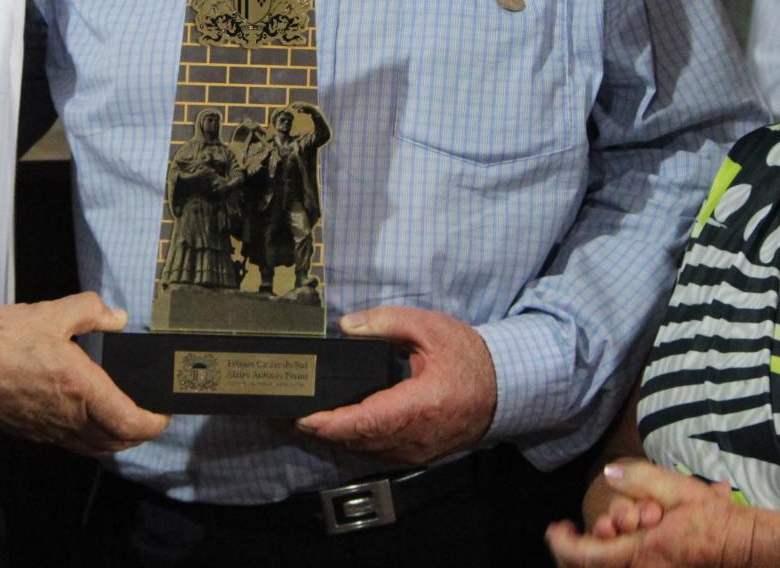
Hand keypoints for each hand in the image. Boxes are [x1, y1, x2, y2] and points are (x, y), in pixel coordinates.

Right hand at [0, 292, 168, 455]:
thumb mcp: (51, 313)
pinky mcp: (32, 433)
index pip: (129, 421)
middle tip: (150, 416)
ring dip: (116, 439)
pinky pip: (72, 445)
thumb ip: (91, 310)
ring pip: (95, 448)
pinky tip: (88, 419)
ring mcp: (49, 429)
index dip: (154, 423)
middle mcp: (68, 416)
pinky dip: (91, 439)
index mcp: (80, 387)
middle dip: (140, 434)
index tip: (164, 413)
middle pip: (116, 442)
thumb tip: (118, 317)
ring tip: (125, 419)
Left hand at [295, 306, 495, 466]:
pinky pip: (373, 452)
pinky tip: (325, 429)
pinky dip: (346, 442)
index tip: (301, 417)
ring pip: (361, 450)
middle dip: (315, 431)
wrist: (502, 389)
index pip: (366, 421)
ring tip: (290, 423)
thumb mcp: (429, 328)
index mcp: (420, 406)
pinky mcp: (413, 455)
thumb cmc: (467, 357)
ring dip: (326, 439)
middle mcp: (414, 437)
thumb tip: (346, 326)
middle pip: (356, 440)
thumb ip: (386, 322)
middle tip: (277, 416)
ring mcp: (413, 452)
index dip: (330, 424)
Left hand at [546, 461, 770, 567]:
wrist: (746, 546)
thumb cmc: (715, 520)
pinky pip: (624, 567)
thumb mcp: (680, 492)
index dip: (563, 544)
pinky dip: (612, 555)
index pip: (587, 557)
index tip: (555, 528)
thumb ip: (642, 481)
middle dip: (580, 546)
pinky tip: (622, 536)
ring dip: (598, 551)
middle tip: (577, 529)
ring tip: (605, 529)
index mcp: (642, 553)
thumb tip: (609, 474)